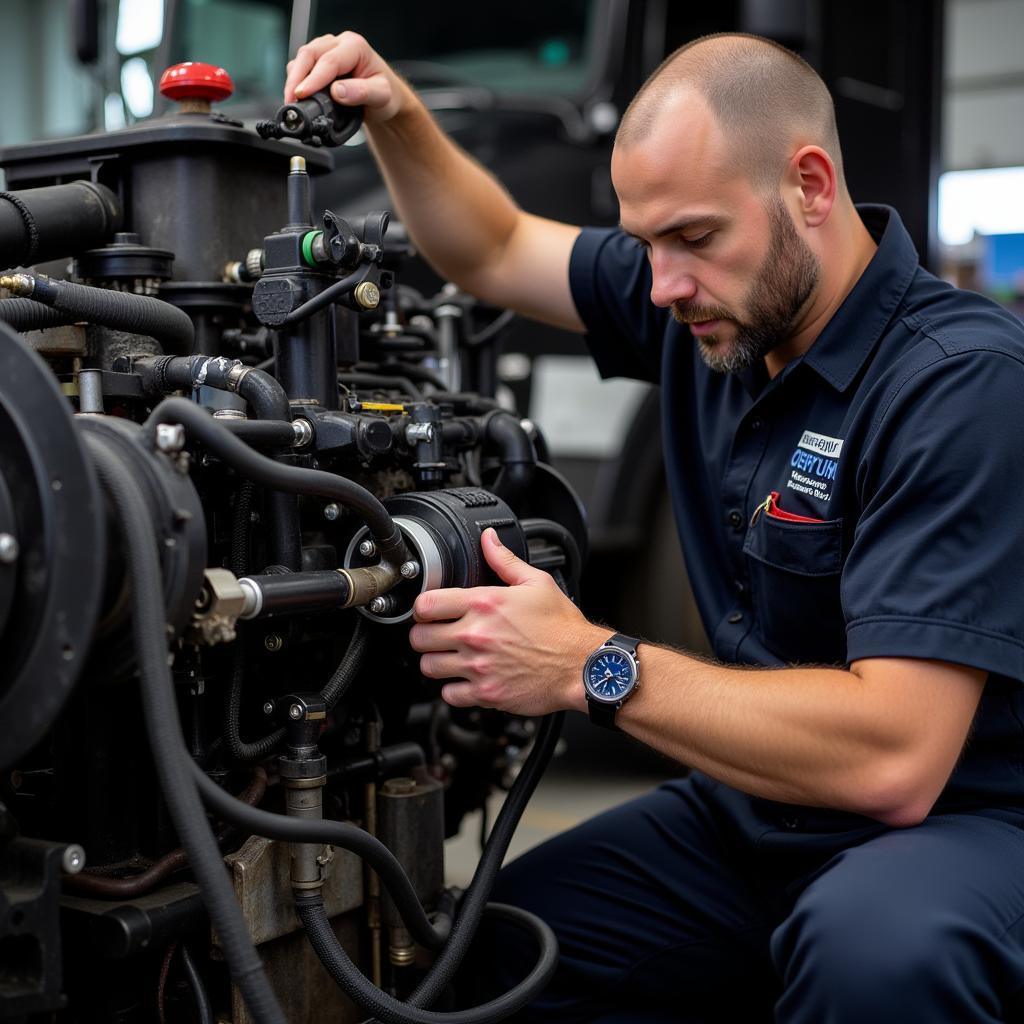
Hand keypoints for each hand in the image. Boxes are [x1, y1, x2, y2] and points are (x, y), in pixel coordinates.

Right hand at [284, 32, 404, 121]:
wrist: (385, 98)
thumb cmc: (385, 94)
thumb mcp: (382, 96)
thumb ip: (362, 93)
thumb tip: (338, 91)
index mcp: (355, 47)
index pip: (329, 61)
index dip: (313, 79)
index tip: (302, 94)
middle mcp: (339, 43)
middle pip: (309, 54)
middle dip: (297, 78)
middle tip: (291, 100)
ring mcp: (327, 49)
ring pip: (303, 58)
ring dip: (294, 78)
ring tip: (292, 101)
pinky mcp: (319, 60)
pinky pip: (302, 65)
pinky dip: (297, 80)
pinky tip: (298, 95)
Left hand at [409, 529, 603, 715]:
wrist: (582, 665)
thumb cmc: (562, 628)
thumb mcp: (536, 583)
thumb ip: (505, 560)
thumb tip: (489, 539)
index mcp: (484, 604)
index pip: (426, 604)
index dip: (423, 608)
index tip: (430, 612)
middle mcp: (476, 635)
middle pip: (419, 638)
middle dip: (425, 635)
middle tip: (437, 635)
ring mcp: (478, 666)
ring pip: (429, 667)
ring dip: (436, 662)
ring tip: (450, 658)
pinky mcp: (486, 693)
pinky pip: (449, 695)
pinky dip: (453, 689)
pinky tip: (465, 680)